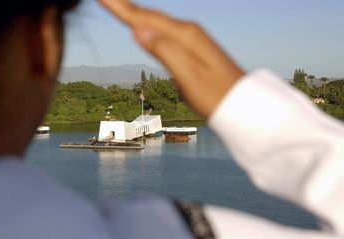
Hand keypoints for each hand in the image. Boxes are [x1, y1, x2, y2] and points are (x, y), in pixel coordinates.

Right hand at [99, 0, 244, 117]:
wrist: (243, 104)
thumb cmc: (216, 96)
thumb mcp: (189, 77)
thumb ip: (165, 52)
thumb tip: (138, 30)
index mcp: (185, 36)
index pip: (145, 18)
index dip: (121, 8)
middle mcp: (189, 32)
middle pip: (150, 15)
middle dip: (126, 5)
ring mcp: (193, 38)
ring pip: (158, 21)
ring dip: (137, 12)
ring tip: (120, 5)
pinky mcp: (194, 47)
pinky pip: (166, 30)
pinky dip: (151, 23)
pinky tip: (146, 25)